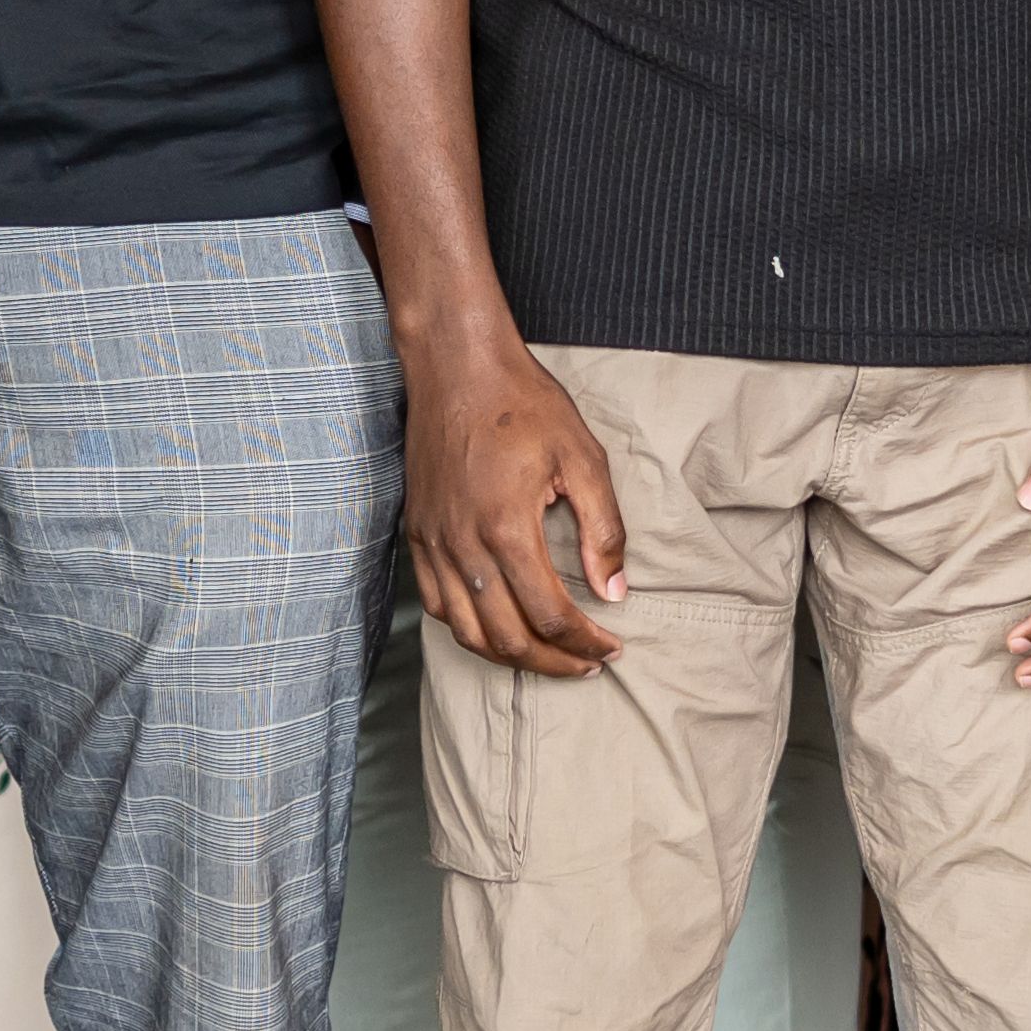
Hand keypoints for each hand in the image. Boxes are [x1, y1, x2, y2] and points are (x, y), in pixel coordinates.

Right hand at [407, 323, 630, 673]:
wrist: (456, 367)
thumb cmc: (523, 404)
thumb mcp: (583, 457)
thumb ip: (602, 529)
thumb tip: (613, 590)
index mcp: (506, 527)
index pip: (549, 616)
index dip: (585, 642)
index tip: (612, 647)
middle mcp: (462, 544)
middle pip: (506, 638)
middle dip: (554, 662)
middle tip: (589, 663)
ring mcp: (433, 542)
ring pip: (466, 632)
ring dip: (510, 657)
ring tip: (550, 657)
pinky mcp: (417, 535)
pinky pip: (438, 605)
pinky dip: (470, 630)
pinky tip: (500, 627)